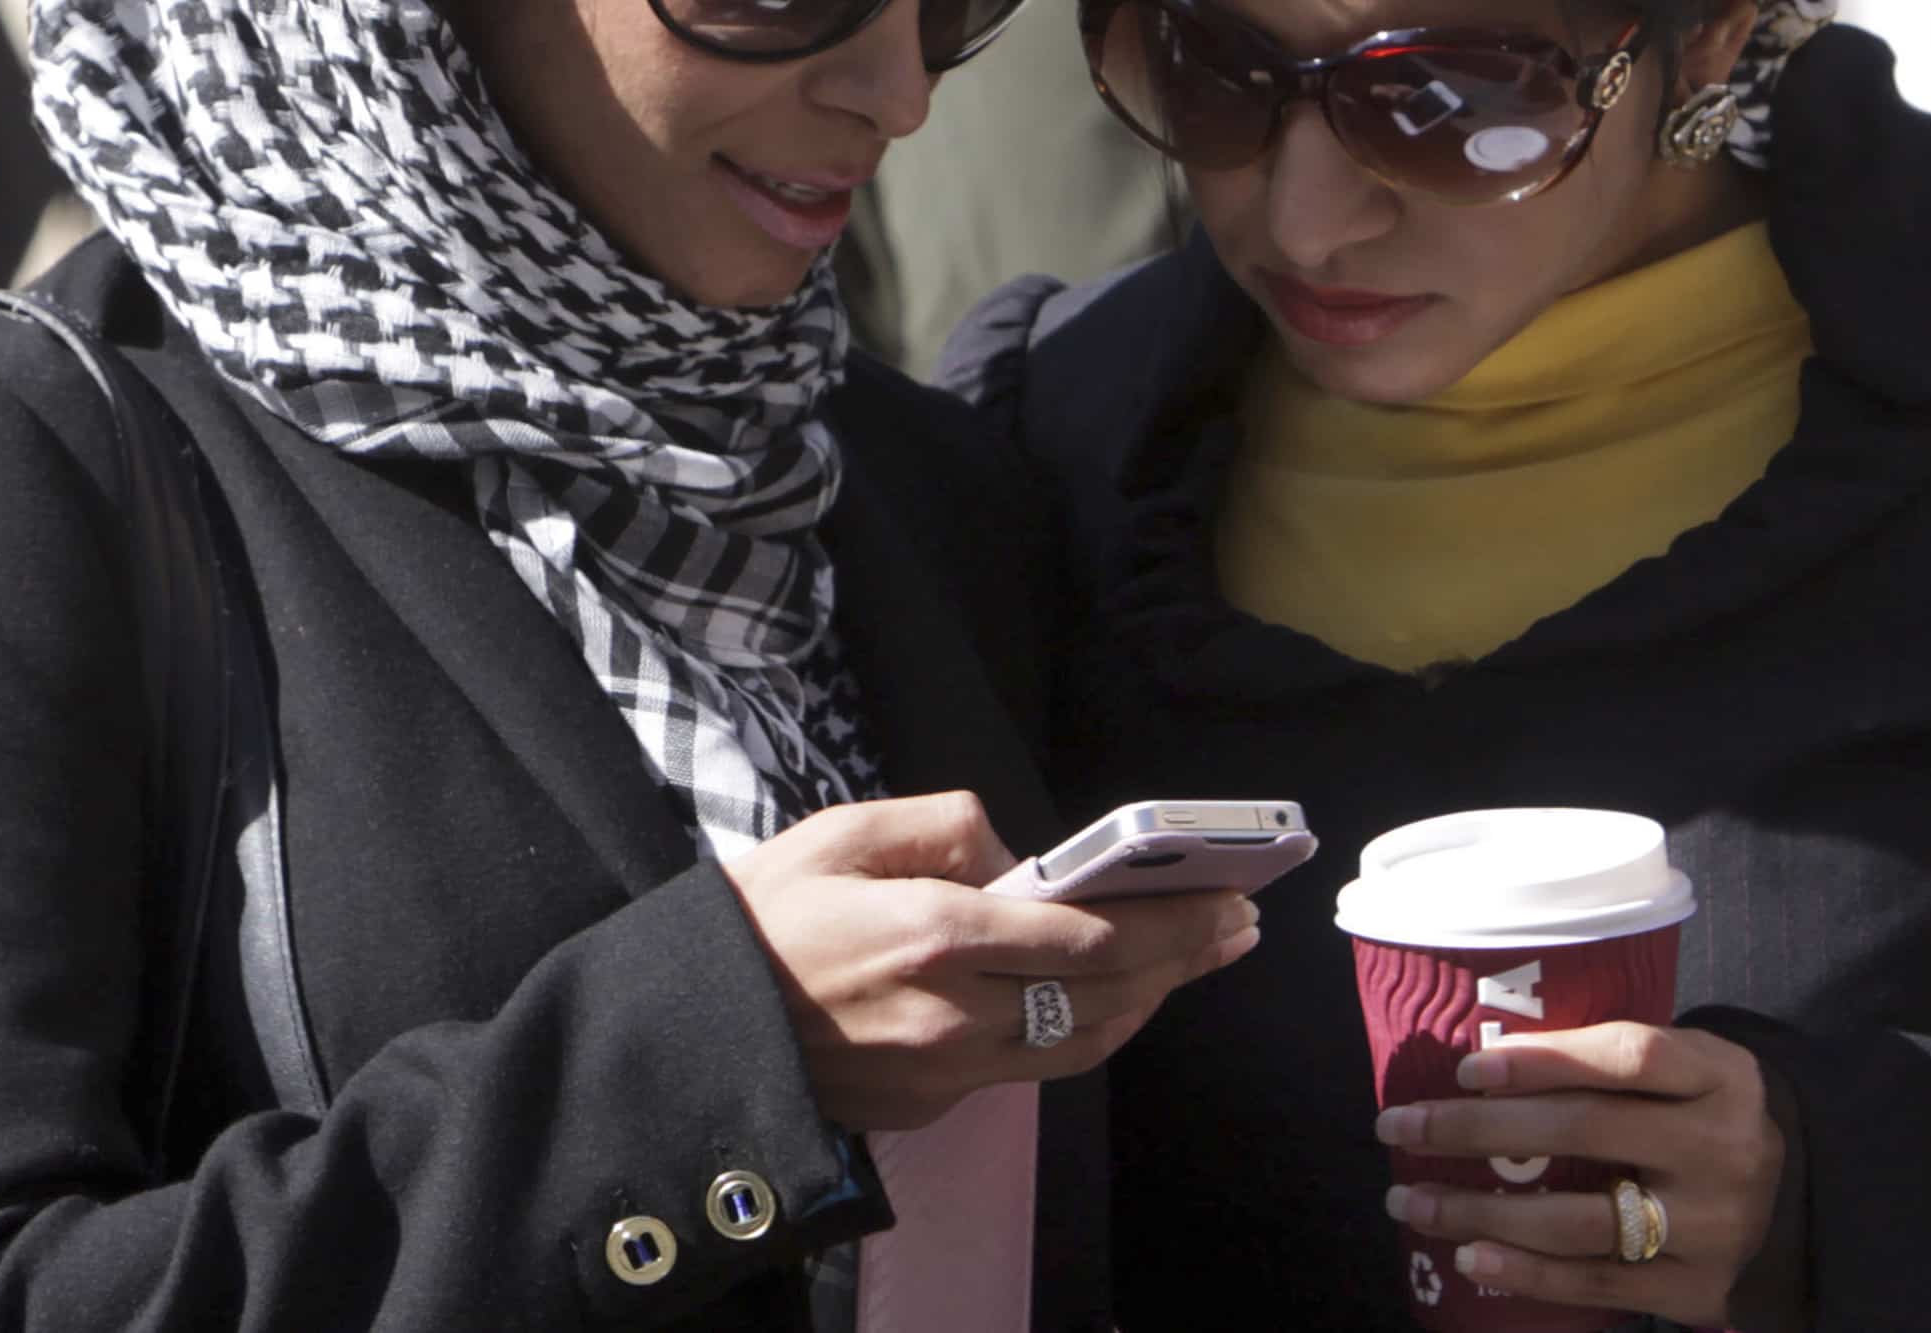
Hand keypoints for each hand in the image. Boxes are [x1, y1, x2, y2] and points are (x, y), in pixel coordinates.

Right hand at [725, 791, 1262, 1131]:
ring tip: (1193, 963)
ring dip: (1149, 1003)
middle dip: (1182, 959)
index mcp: (933, 933)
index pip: (1089, 935)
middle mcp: (952, 1014)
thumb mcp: (841, 831)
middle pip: (1103, 994)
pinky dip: (1085, 1031)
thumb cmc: (763, 916)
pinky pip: (1031, 1068)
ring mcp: (944, 1072)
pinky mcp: (931, 1105)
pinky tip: (1111, 999)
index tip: (1227, 898)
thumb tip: (1019, 855)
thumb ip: (943, 825)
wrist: (692, 1028)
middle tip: (1238, 927)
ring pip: (1079, 1044)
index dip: (1171, 922)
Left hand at [1377, 1022, 1783, 1326]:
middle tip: (1400, 1126)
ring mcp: (1712, 1225)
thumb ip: (1614, 1063)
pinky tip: (1469, 1256)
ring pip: (1579, 1219)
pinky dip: (1527, 1272)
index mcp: (1722, 1075)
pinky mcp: (1697, 1288)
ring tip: (1411, 1199)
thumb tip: (1482, 1067)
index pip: (1628, 1056)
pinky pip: (1597, 1283)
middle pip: (1586, 1131)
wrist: (1802, 1207)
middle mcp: (1723, 1147)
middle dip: (1478, 1131)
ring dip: (1481, 1211)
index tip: (1465, 1067)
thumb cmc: (1709, 1119)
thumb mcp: (1691, 1071)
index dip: (1543, 1059)